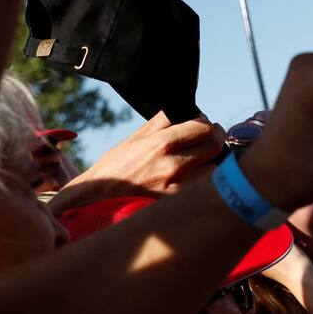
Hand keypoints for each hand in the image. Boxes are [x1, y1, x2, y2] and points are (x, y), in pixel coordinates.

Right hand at [50, 113, 223, 214]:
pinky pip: (202, 188)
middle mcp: (173, 165)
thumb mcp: (136, 137)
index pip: (204, 128)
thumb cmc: (116, 165)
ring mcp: (177, 187)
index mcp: (162, 143)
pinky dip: (203, 180)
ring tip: (202, 159)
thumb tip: (184, 109)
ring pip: (214, 169)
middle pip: (215, 146)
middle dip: (215, 138)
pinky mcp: (177, 204)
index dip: (208, 124)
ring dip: (211, 161)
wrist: (96, 197)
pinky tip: (195, 176)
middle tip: (211, 137)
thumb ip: (162, 122)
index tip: (204, 124)